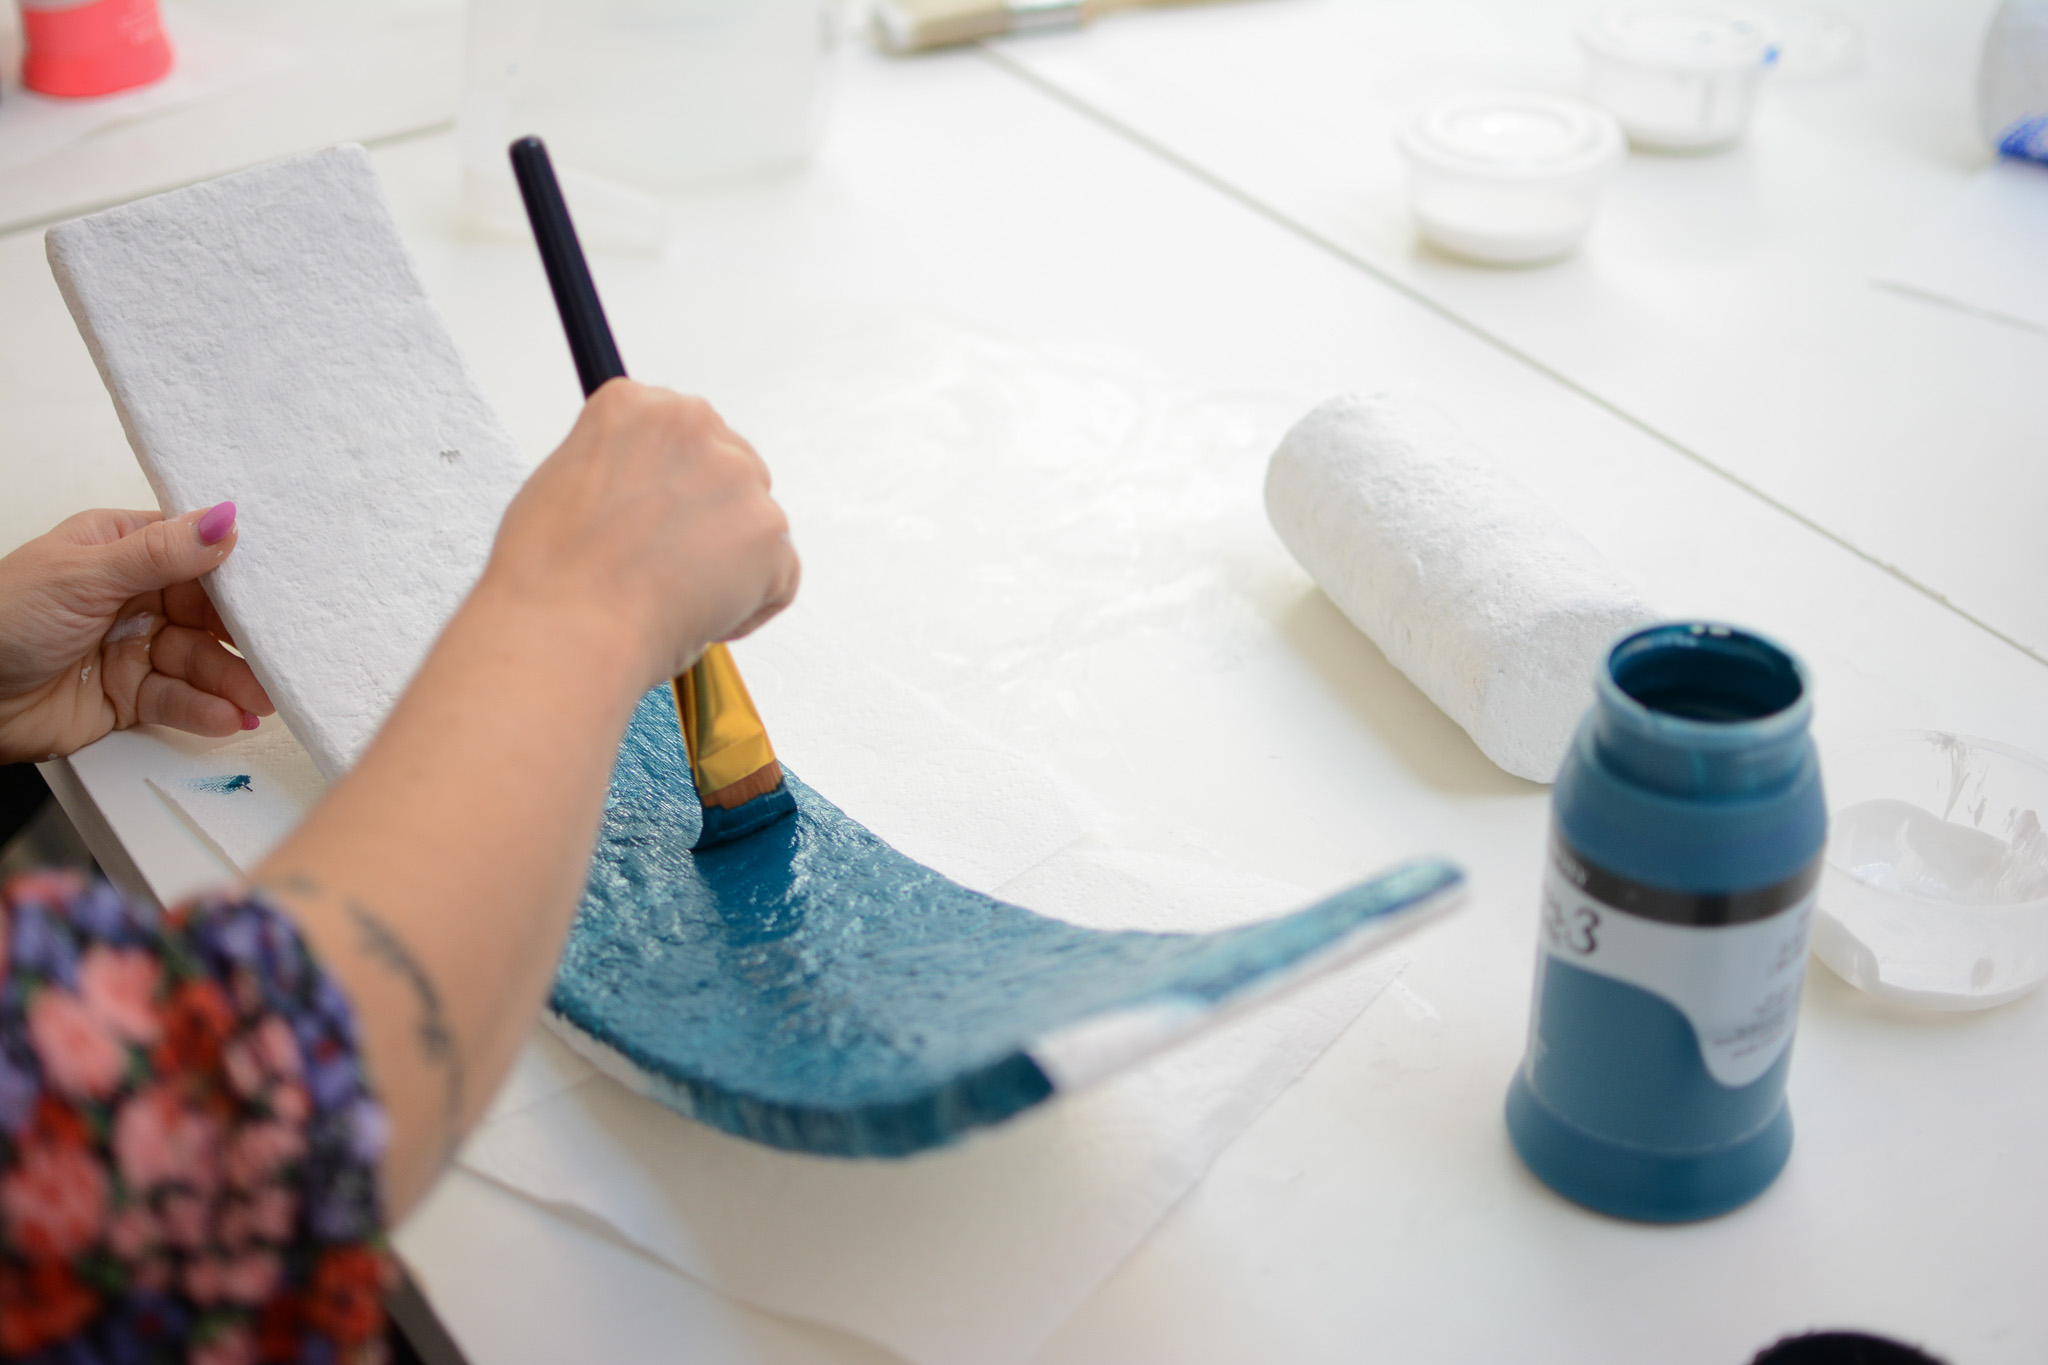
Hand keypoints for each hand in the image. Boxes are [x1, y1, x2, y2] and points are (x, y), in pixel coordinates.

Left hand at [0, 504, 275, 763]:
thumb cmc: (1, 619)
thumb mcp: (84, 574)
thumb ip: (160, 552)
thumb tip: (226, 517)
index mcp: (119, 550)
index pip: (195, 555)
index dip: (237, 574)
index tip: (280, 591)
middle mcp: (132, 596)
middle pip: (208, 615)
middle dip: (243, 638)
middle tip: (281, 656)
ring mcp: (133, 647)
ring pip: (199, 662)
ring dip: (232, 680)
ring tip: (262, 699)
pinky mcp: (129, 696)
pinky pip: (179, 700)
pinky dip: (206, 710)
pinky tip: (229, 717)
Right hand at [482, 380, 799, 685]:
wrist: (566, 629)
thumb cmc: (550, 576)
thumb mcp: (564, 484)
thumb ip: (620, 470)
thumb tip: (649, 493)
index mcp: (634, 405)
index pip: (684, 435)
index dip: (670, 489)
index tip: (652, 521)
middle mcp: (692, 424)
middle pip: (731, 469)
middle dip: (710, 520)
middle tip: (664, 567)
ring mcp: (737, 476)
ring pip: (755, 524)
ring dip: (729, 564)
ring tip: (669, 596)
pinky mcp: (769, 531)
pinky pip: (780, 576)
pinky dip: (750, 607)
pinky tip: (699, 618)